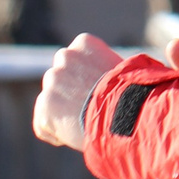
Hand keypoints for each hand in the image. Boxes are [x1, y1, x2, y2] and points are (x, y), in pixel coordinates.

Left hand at [33, 34, 124, 150]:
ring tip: (84, 125)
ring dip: (62, 113)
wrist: (128, 111)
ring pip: (51, 100)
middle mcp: (64, 57)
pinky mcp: (45, 105)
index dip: (86, 78)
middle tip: (88, 110)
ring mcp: (52, 81)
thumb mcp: (125, 70)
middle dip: (69, 92)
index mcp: (85, 43)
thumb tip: (112, 75)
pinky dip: (55, 132)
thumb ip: (107, 68)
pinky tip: (74, 136)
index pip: (76, 59)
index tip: (99, 92)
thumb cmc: (136, 92)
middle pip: (59, 77)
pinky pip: (43, 124)